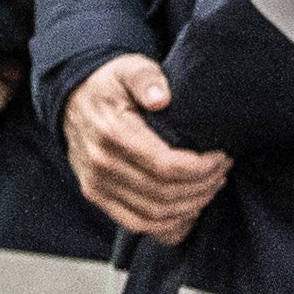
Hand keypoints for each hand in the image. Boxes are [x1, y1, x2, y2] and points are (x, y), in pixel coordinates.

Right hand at [62, 55, 231, 242]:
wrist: (71, 101)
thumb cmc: (109, 86)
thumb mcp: (128, 68)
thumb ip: (146, 78)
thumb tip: (160, 97)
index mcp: (112, 133)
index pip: (165, 165)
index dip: (200, 168)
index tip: (221, 156)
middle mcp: (102, 164)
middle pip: (163, 193)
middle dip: (202, 186)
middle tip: (222, 171)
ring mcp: (97, 185)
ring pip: (154, 215)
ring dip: (190, 206)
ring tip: (210, 188)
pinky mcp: (96, 196)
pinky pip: (136, 224)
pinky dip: (167, 225)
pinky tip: (188, 211)